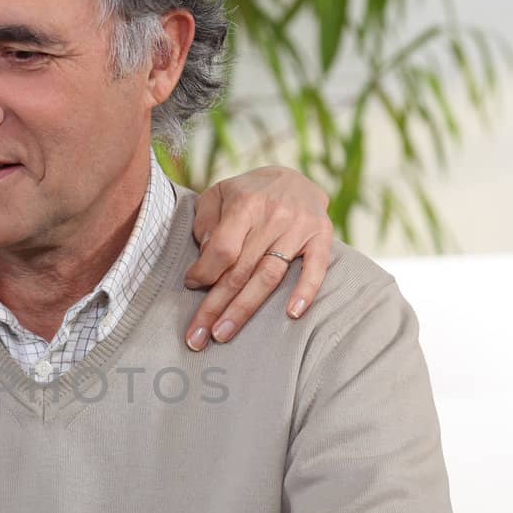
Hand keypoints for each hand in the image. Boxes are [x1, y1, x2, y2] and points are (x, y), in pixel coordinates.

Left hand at [184, 166, 332, 349]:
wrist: (293, 175)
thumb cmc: (247, 193)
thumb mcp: (218, 195)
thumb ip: (205, 222)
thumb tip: (205, 255)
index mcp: (245, 204)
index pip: (222, 249)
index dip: (204, 272)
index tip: (191, 285)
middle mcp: (274, 215)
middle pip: (241, 270)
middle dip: (215, 306)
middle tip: (197, 337)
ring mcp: (300, 227)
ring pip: (269, 277)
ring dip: (244, 309)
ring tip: (224, 334)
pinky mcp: (322, 236)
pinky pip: (315, 268)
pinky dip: (305, 291)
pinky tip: (292, 314)